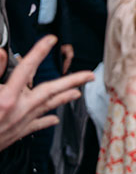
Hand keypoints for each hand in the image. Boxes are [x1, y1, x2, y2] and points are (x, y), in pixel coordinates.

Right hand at [0, 35, 93, 151]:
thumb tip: (0, 53)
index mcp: (7, 97)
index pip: (27, 68)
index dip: (39, 52)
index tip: (51, 40)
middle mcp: (19, 109)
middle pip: (50, 90)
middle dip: (71, 81)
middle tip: (89, 75)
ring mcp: (20, 122)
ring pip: (48, 107)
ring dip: (64, 98)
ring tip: (78, 92)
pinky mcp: (17, 134)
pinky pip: (36, 126)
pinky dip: (46, 121)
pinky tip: (55, 119)